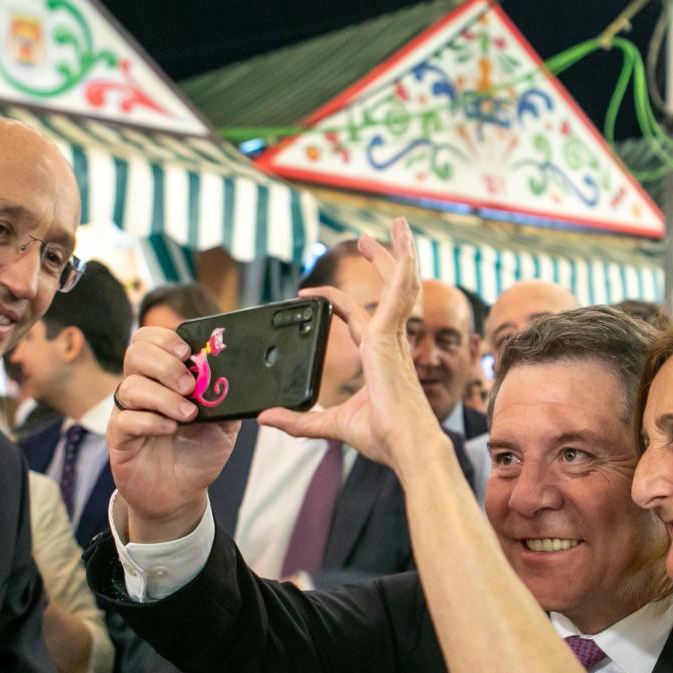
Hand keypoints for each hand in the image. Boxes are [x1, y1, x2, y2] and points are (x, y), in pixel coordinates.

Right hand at [109, 326, 239, 541]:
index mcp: (163, 376)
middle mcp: (142, 387)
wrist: (181, 493)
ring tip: (189, 414)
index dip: (165, 338)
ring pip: (131, 386)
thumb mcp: (224, 424)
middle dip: (165, 364)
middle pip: (136, 353)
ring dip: (164, 397)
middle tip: (190, 385)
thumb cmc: (198, 452)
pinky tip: (170, 428)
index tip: (189, 352)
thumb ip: (227, 399)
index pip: (150, 339)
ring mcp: (128, 411)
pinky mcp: (119, 437)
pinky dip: (150, 421)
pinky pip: (126, 420)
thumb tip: (237, 376)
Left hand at [259, 220, 443, 471]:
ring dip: (397, 253)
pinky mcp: (390, 336)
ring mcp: (392, 337)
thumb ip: (299, 421)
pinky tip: (400, 244)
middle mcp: (389, 343)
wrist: (406, 446)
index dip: (336, 302)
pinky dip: (402, 266)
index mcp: (379, 358)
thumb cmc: (383, 439)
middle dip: (380, 263)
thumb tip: (267, 418)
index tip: (310, 293)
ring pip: (400, 285)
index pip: (357, 320)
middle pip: (387, 293)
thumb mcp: (330, 426)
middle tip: (367, 239)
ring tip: (395, 226)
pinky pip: (399, 294)